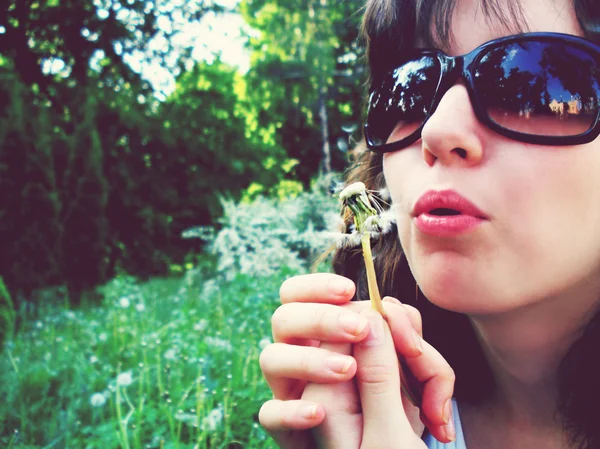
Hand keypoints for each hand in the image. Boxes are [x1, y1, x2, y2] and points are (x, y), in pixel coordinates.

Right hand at [258, 273, 455, 448]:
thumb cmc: (402, 422)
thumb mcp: (412, 385)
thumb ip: (399, 348)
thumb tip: (381, 311)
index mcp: (331, 339)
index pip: (306, 296)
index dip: (322, 287)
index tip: (359, 296)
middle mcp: (306, 361)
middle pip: (285, 318)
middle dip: (321, 317)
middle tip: (358, 328)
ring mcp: (294, 395)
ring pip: (271, 358)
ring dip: (307, 359)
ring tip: (345, 370)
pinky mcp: (290, 434)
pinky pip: (270, 415)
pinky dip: (289, 412)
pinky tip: (317, 414)